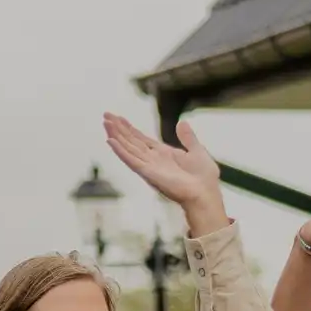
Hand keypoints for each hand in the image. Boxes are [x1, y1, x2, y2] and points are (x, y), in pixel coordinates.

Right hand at [101, 111, 224, 227]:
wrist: (205, 194)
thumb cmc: (204, 179)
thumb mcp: (197, 151)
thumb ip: (188, 138)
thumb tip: (182, 122)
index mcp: (163, 154)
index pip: (141, 139)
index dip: (129, 128)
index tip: (118, 118)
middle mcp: (153, 160)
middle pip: (131, 141)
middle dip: (118, 128)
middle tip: (106, 116)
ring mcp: (149, 166)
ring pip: (128, 148)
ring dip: (116, 136)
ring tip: (105, 123)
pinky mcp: (148, 173)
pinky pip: (131, 160)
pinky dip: (120, 151)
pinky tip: (110, 141)